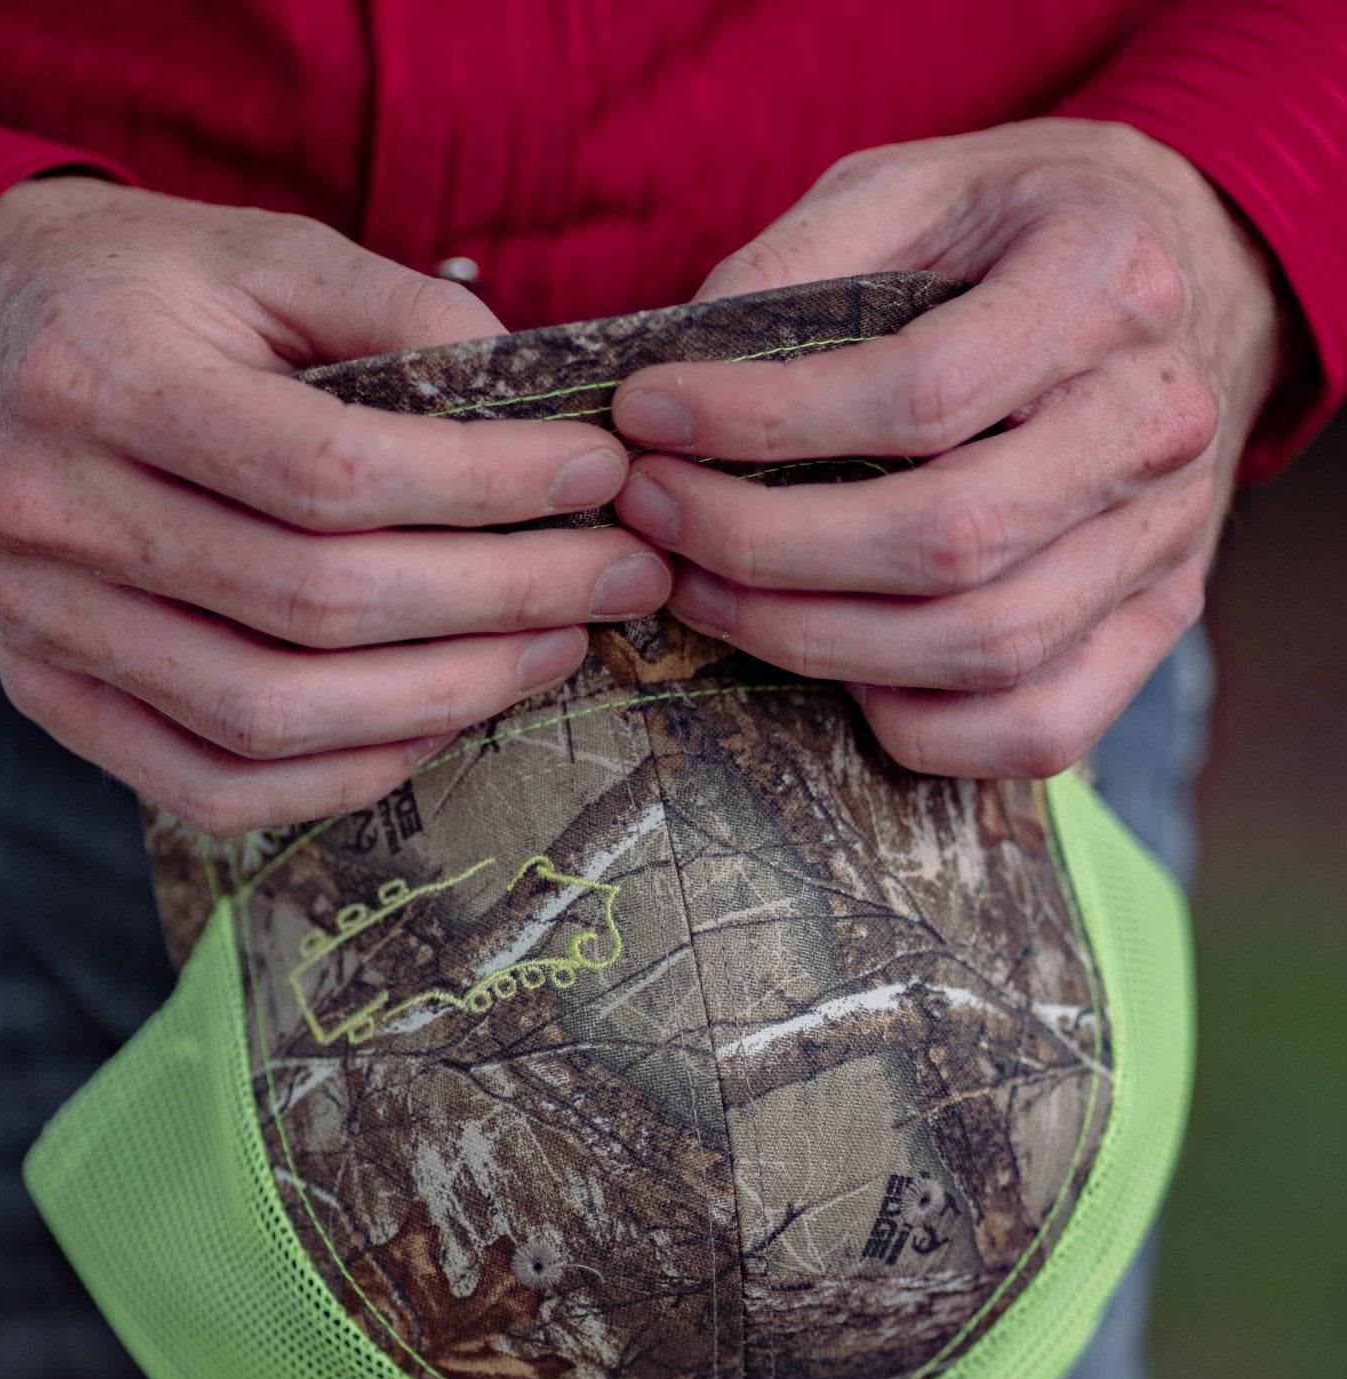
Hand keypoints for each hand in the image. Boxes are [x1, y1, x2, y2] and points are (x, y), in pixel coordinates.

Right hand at [0, 178, 669, 834]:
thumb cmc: (132, 292)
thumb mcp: (254, 252)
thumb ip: (393, 307)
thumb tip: (533, 401)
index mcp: (104, 380)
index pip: (329, 471)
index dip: (485, 488)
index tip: (599, 478)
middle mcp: (55, 517)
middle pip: (318, 603)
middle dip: (505, 597)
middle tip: (621, 576)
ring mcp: (46, 629)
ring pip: (274, 714)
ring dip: (445, 697)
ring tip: (553, 649)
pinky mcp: (55, 700)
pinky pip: (214, 786)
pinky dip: (344, 774)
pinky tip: (439, 724)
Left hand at [611, 120, 1288, 776]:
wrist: (1193, 269)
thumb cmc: (1024, 230)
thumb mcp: (917, 185)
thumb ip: (802, 259)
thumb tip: (679, 374)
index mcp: (1105, 284)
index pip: (919, 396)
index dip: (760, 425)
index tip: (648, 420)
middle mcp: (1156, 423)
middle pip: (947, 541)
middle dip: (763, 548)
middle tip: (656, 517)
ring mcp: (1166, 539)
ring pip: (984, 648)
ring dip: (809, 641)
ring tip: (702, 593)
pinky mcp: (1155, 621)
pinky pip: (1035, 729)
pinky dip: (917, 726)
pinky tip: (831, 669)